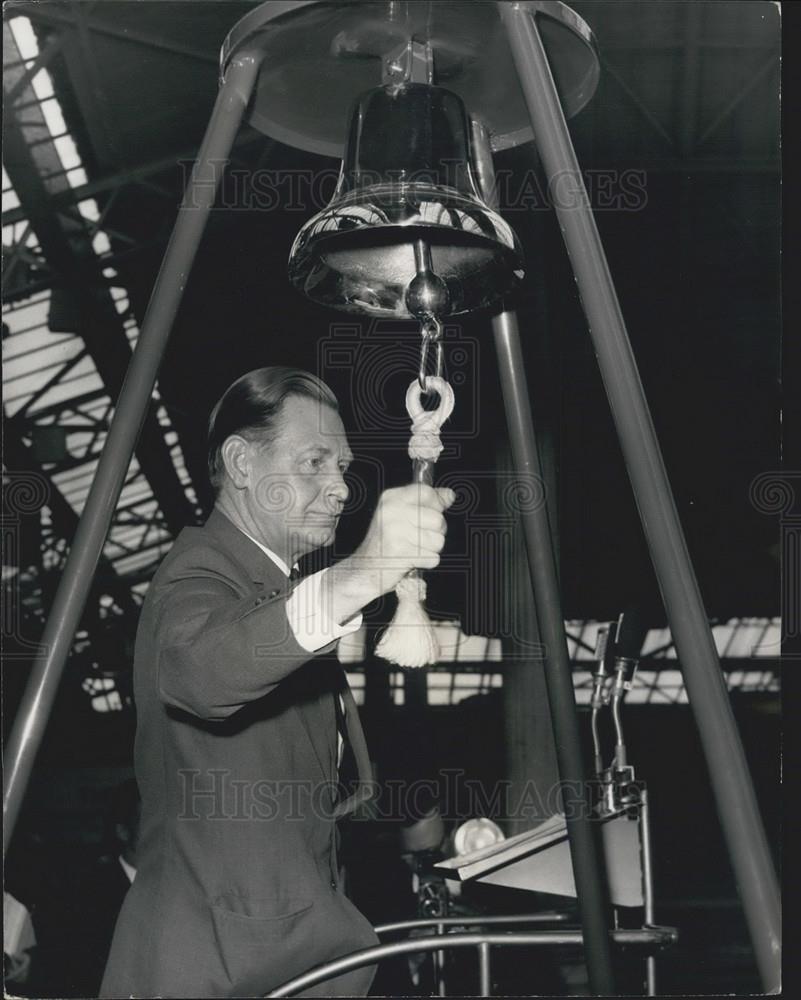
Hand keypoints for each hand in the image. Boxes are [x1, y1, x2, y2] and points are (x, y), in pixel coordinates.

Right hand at [324, 485, 455, 621]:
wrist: (363, 571)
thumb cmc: (385, 544)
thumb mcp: (402, 516)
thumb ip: (427, 504)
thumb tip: (449, 494)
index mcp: (391, 498)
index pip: (427, 492)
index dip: (436, 506)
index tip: (429, 517)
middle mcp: (392, 511)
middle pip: (438, 519)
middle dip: (435, 533)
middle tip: (418, 539)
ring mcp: (395, 531)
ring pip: (438, 540)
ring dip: (430, 550)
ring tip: (413, 550)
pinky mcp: (401, 552)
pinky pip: (432, 558)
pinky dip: (425, 563)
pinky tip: (410, 561)